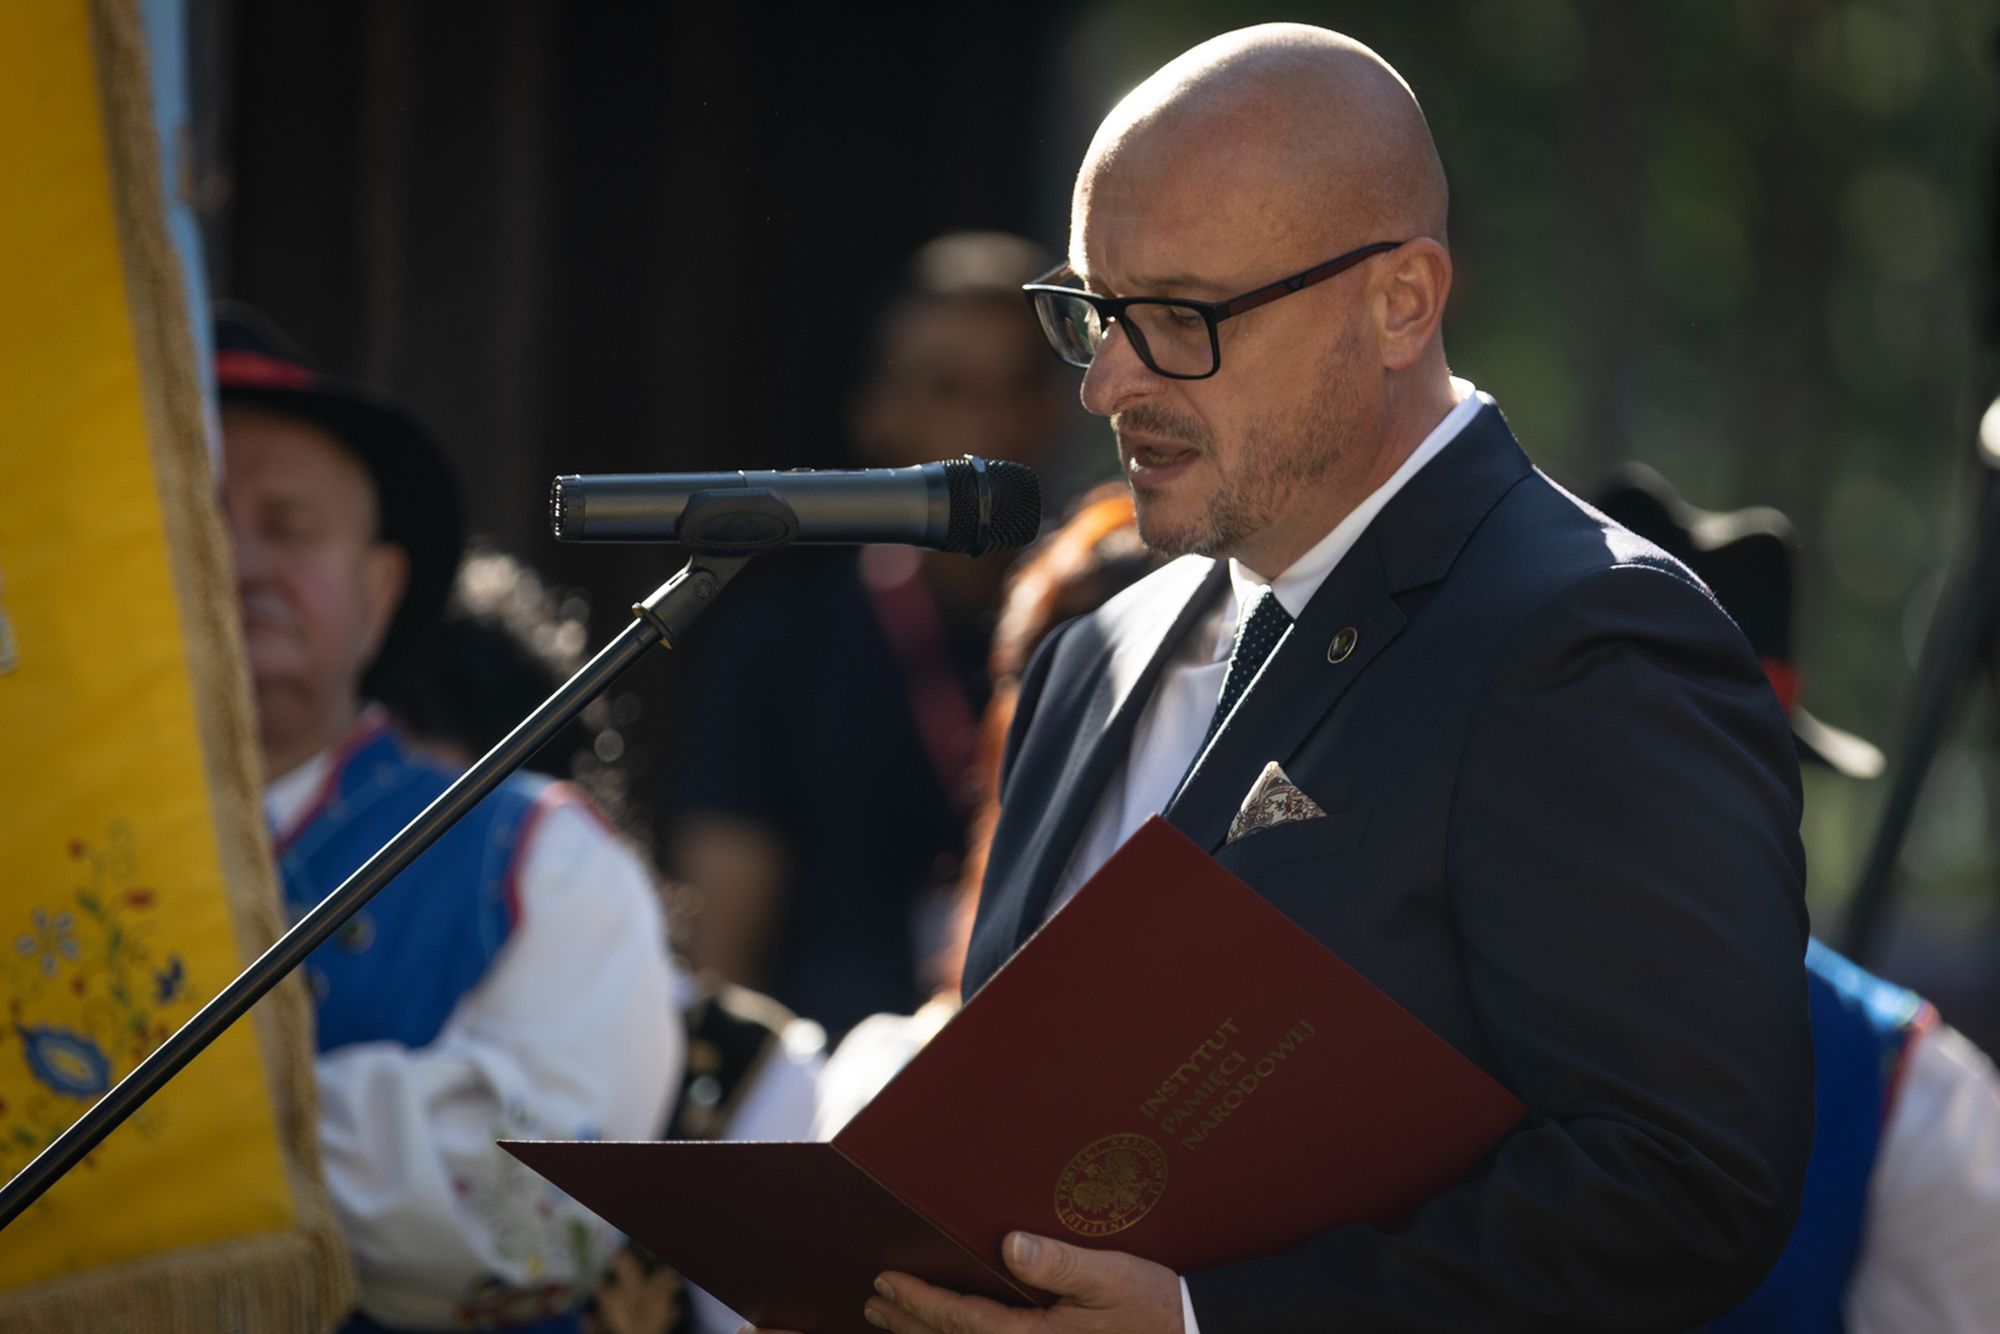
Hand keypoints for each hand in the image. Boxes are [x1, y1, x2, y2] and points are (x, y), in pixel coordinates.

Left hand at [866, 1231, 1181, 1333]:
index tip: (885, 1281)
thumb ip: (1061, 1264)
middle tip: (873, 1300)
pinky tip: (952, 1333)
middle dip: (908, 1323)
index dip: (918, 1301)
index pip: (959, 1321)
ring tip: (895, 1319)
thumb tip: (1010, 1244)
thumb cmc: (1154, 1307)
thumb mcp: (1115, 1277)